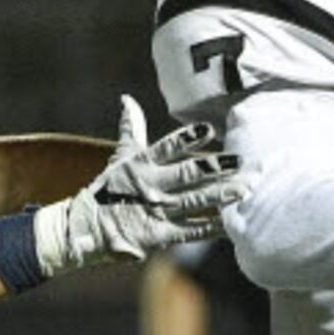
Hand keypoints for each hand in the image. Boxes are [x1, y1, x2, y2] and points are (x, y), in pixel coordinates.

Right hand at [34, 96, 244, 274]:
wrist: (88, 228)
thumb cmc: (109, 188)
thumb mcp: (120, 157)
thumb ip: (131, 128)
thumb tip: (126, 99)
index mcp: (141, 164)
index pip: (167, 147)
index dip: (188, 138)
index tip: (209, 130)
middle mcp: (151, 186)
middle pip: (187, 174)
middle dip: (215, 167)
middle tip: (240, 160)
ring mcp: (157, 211)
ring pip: (195, 201)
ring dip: (221, 195)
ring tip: (245, 188)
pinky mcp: (160, 236)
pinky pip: (191, 231)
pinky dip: (213, 228)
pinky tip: (233, 223)